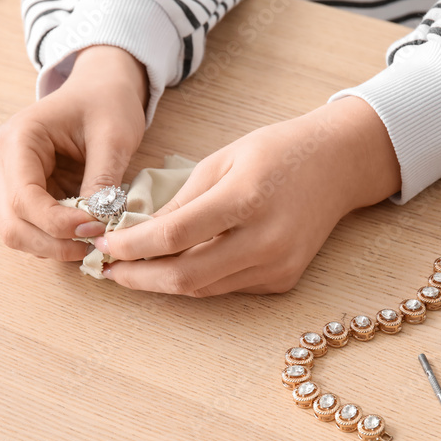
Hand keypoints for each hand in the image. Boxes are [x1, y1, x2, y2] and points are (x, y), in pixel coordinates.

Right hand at [0, 45, 148, 260]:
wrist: (101, 90)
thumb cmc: (107, 104)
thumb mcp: (114, 137)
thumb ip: (102, 180)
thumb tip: (96, 225)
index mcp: (18, 139)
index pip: (24, 198)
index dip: (58, 224)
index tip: (97, 228)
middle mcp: (3, 163)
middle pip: (13, 224)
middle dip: (54, 243)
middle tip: (96, 243)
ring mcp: (10, 182)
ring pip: (18, 234)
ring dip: (55, 247)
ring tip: (94, 240)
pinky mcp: (25, 196)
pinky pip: (33, 231)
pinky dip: (57, 241)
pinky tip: (85, 235)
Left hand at [97, 96, 401, 295]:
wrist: (338, 164)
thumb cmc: (276, 152)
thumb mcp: (221, 160)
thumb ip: (179, 201)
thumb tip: (134, 232)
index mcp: (246, 198)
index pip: (174, 235)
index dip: (131, 246)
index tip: (102, 244)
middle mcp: (265, 239)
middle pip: (185, 276)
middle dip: (138, 278)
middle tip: (107, 270)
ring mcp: (278, 265)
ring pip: (203, 288)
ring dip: (161, 283)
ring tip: (129, 270)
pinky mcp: (284, 280)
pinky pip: (226, 288)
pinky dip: (195, 280)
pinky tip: (173, 267)